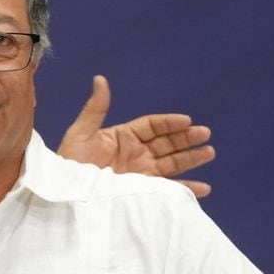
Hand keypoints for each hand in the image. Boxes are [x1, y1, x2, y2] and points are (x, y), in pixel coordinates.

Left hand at [55, 75, 216, 197]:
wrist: (65, 194)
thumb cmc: (68, 163)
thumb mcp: (81, 134)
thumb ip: (95, 109)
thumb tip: (100, 79)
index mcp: (123, 137)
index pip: (152, 126)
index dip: (170, 123)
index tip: (186, 121)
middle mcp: (135, 154)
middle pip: (167, 143)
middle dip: (186, 138)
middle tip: (205, 134)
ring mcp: (140, 174)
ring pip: (171, 164)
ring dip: (191, 159)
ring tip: (209, 152)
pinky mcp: (141, 192)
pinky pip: (167, 189)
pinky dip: (184, 189)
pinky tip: (202, 188)